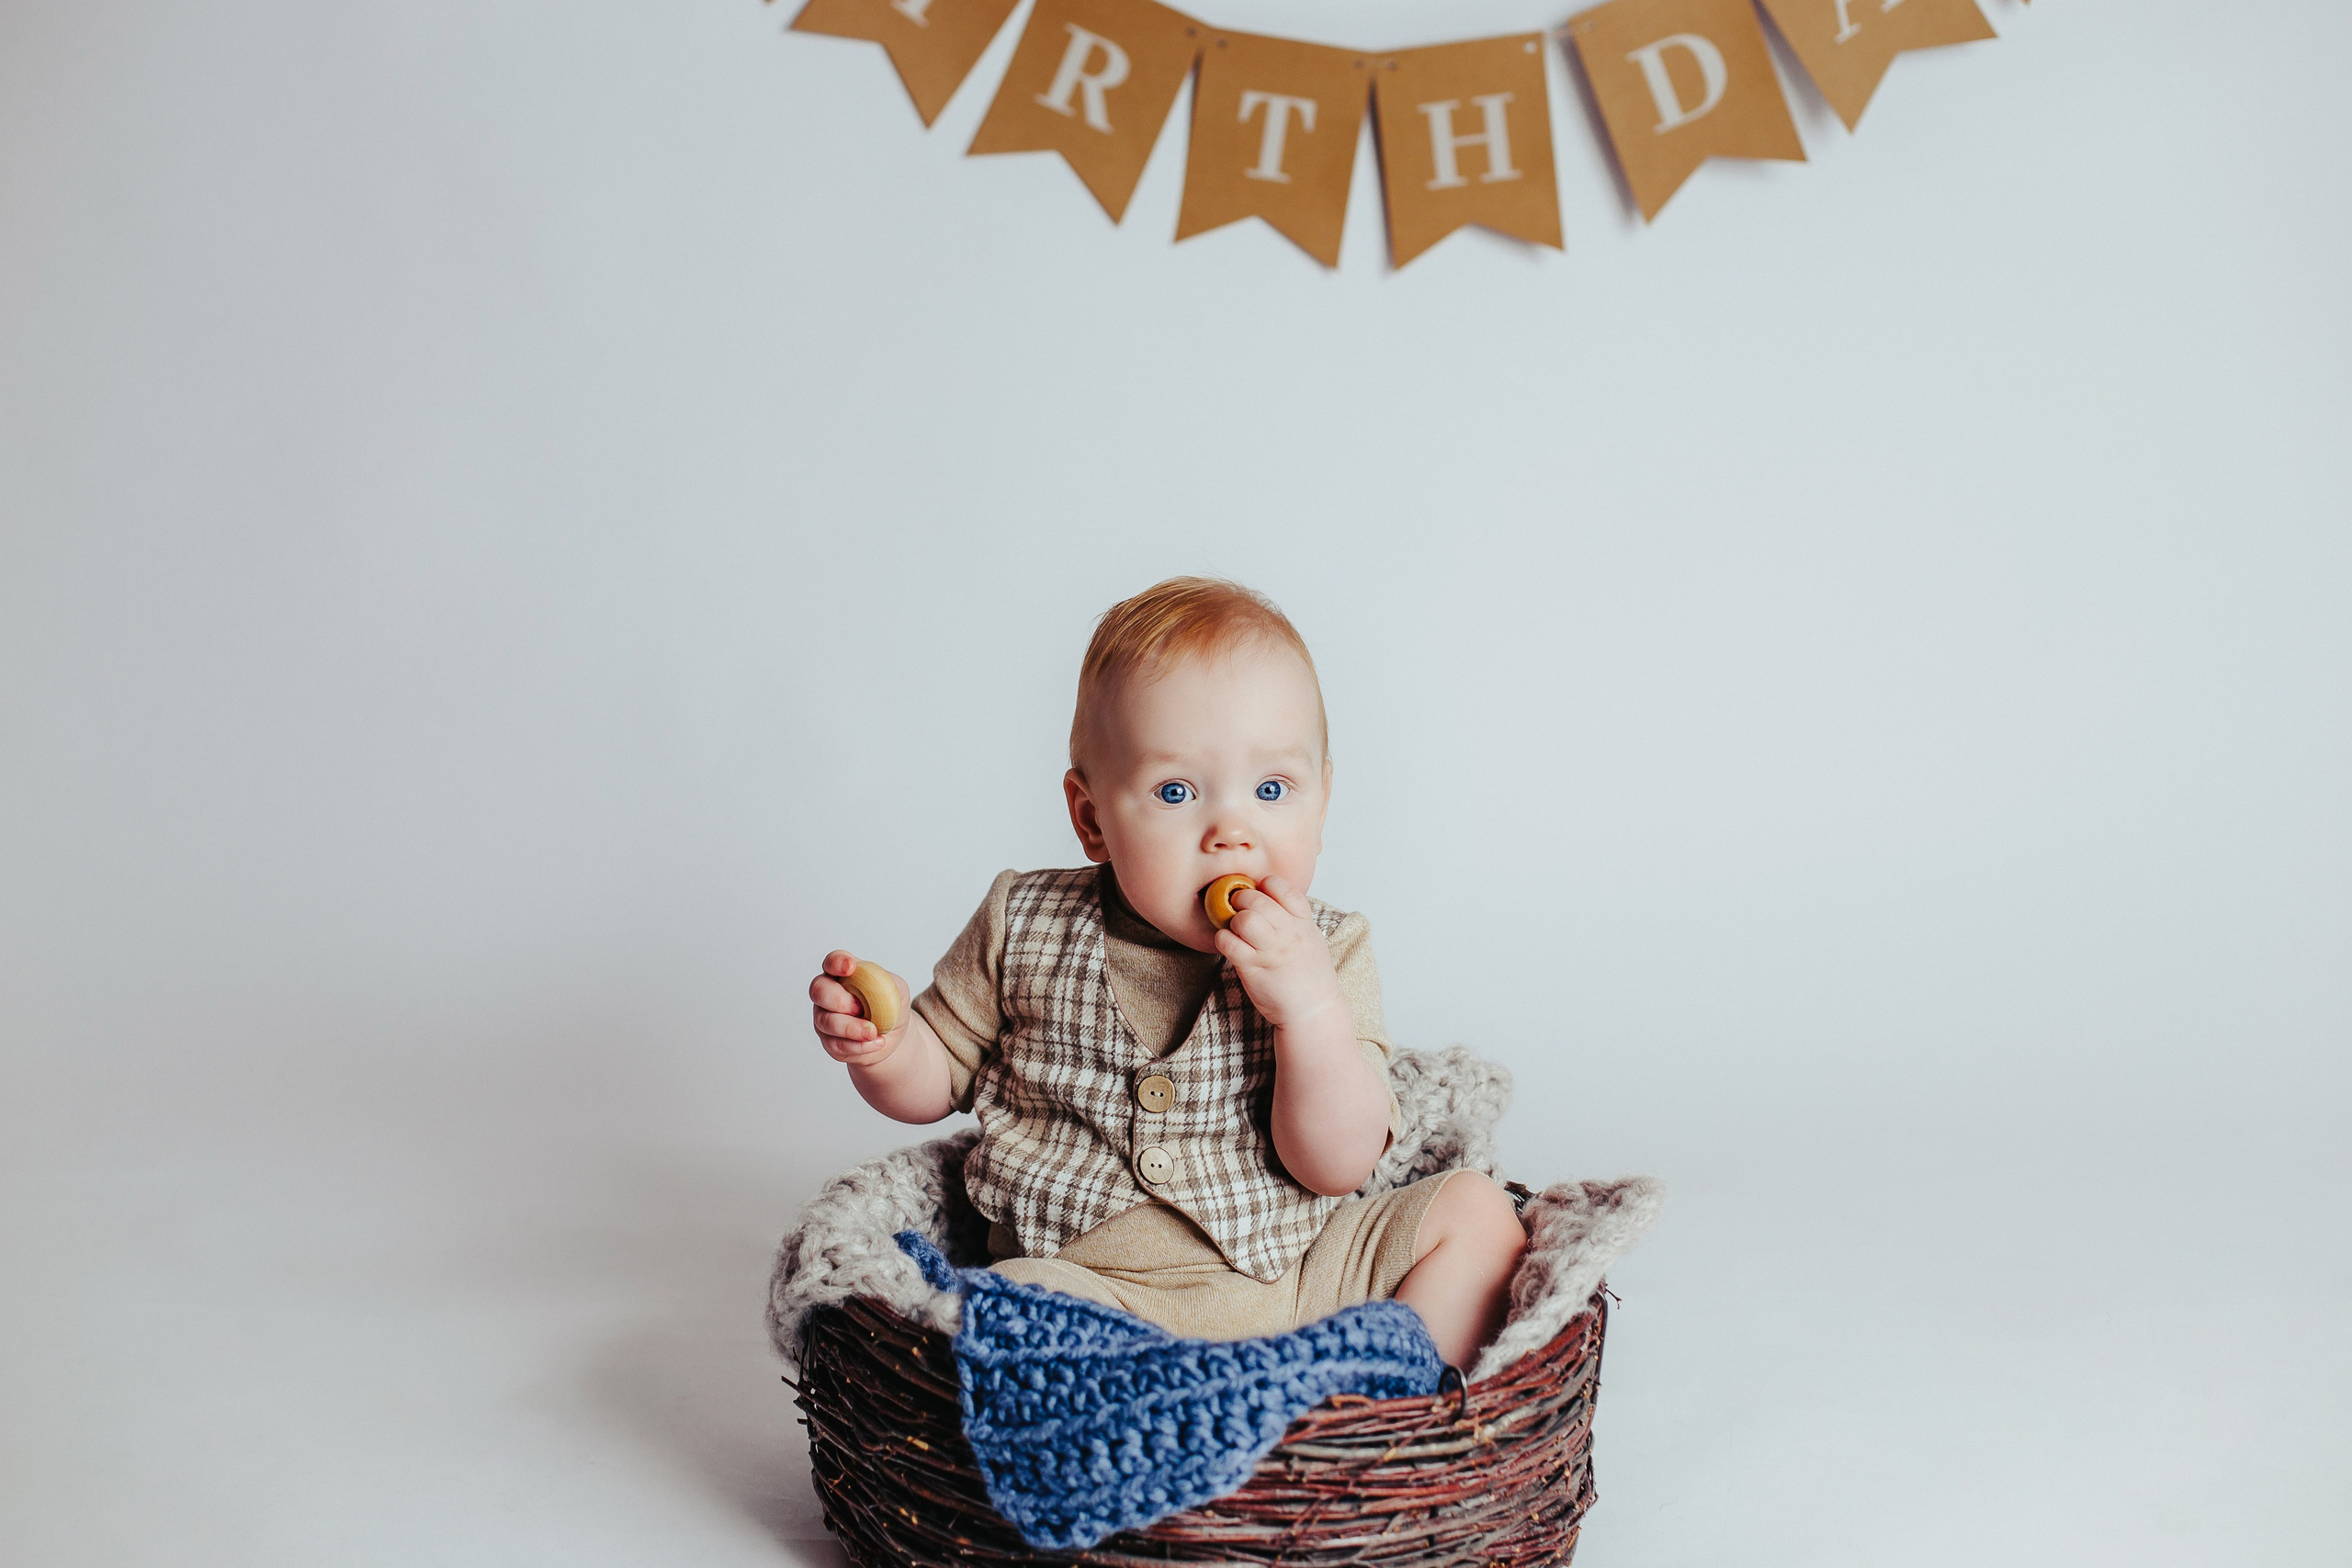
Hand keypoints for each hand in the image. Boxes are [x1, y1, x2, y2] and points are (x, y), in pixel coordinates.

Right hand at [810, 950, 907, 1068]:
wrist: (892, 1035)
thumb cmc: (890, 1006)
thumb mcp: (898, 991)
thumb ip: (889, 984)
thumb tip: (879, 985)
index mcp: (842, 974)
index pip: (832, 962)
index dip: (837, 963)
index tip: (850, 968)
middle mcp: (827, 994)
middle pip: (818, 990)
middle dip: (838, 1000)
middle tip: (859, 1008)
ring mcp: (825, 1018)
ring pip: (827, 1022)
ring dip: (851, 1028)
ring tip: (873, 1032)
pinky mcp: (829, 1041)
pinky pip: (837, 1044)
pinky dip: (859, 1045)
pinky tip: (876, 1042)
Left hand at [1213, 877, 1343, 1032]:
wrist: (1314, 1010)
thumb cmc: (1311, 976)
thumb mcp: (1311, 939)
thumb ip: (1294, 919)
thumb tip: (1271, 900)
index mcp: (1303, 922)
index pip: (1283, 888)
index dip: (1265, 885)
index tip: (1259, 893)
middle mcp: (1288, 933)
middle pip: (1257, 900)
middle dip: (1240, 899)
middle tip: (1237, 909)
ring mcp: (1270, 951)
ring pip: (1244, 919)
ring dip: (1232, 920)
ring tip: (1234, 929)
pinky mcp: (1252, 968)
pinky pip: (1229, 943)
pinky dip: (1222, 939)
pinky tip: (1228, 945)